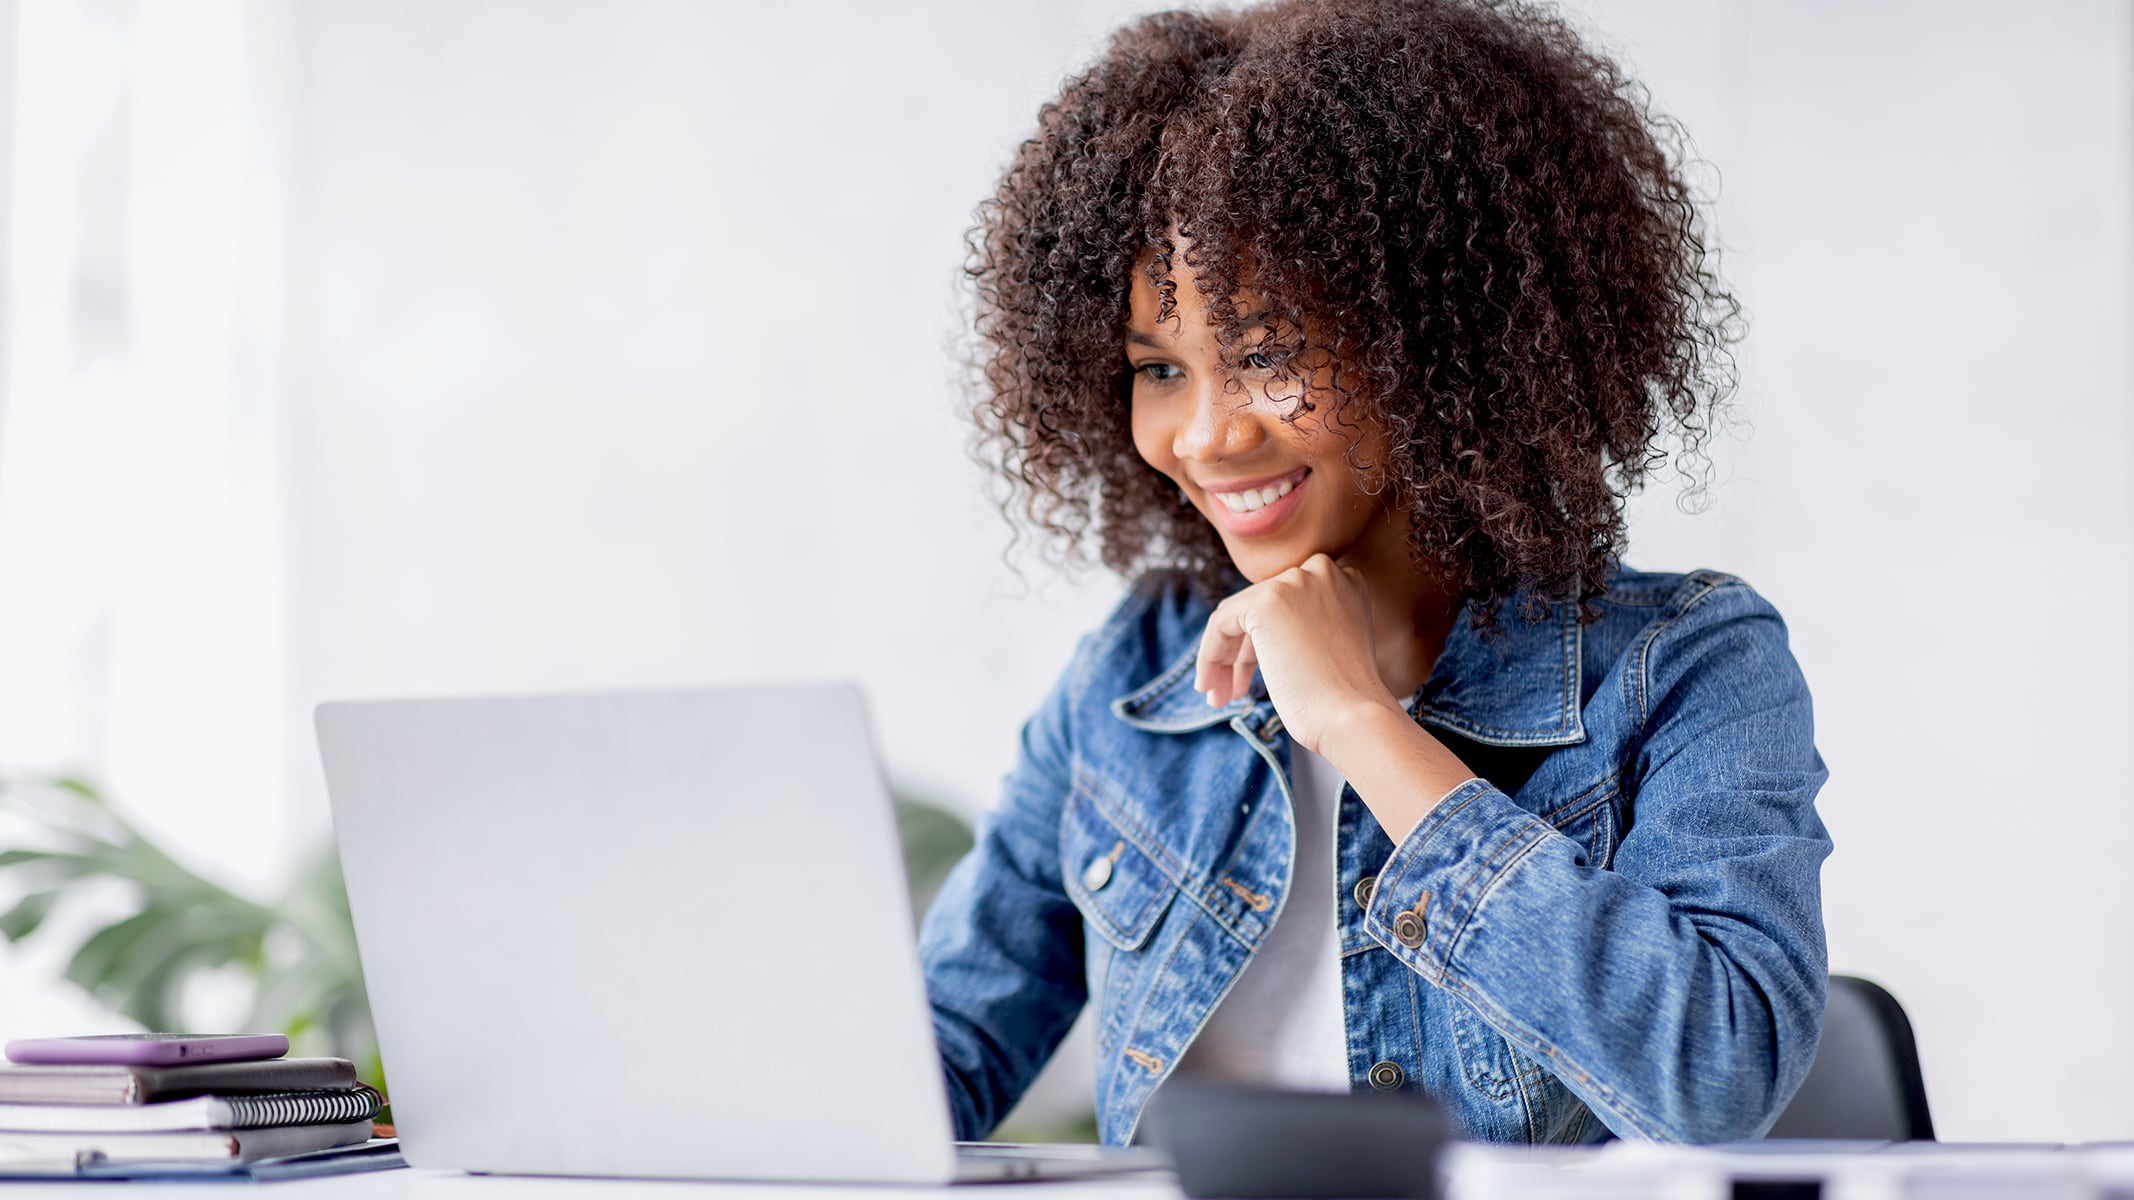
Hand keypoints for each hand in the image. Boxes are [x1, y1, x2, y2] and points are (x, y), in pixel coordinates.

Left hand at [1194, 553, 1403, 755]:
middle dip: (1241, 653)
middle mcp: (1321, 571)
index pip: (1286, 604)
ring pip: (1238, 616)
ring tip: (1218, 697)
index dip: (1264, 640)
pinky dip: (1210, 655)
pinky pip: (1221, 624)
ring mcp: (1294, 582)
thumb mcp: (1331, 646)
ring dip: (1223, 658)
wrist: (1353, 716)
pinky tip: (1209, 686)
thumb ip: (1303, 626)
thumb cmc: (1345, 699)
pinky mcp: (1266, 601)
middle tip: (1231, 691)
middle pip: (1260, 609)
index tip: (1252, 675)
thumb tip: (1253, 634)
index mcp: (1344, 581)